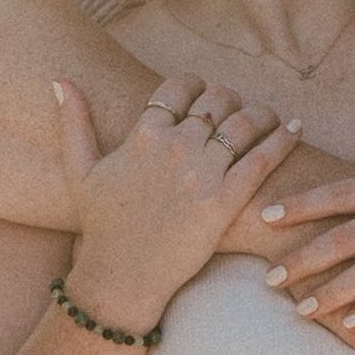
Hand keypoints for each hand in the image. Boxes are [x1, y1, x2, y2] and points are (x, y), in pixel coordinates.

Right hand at [54, 75, 301, 329]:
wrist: (123, 275)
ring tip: (270, 118)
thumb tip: (60, 80)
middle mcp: (176, 146)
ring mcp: (202, 172)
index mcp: (144, 134)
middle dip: (229, 100)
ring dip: (261, 114)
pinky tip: (294, 129)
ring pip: (245, 122)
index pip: (181, 86)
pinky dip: (283, 138)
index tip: (203, 96)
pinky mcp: (225, 200)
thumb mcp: (80, 170)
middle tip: (236, 111)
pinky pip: (262, 159)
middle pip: (218, 100)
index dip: (196, 85)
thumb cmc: (101, 224)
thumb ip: (74, 122)